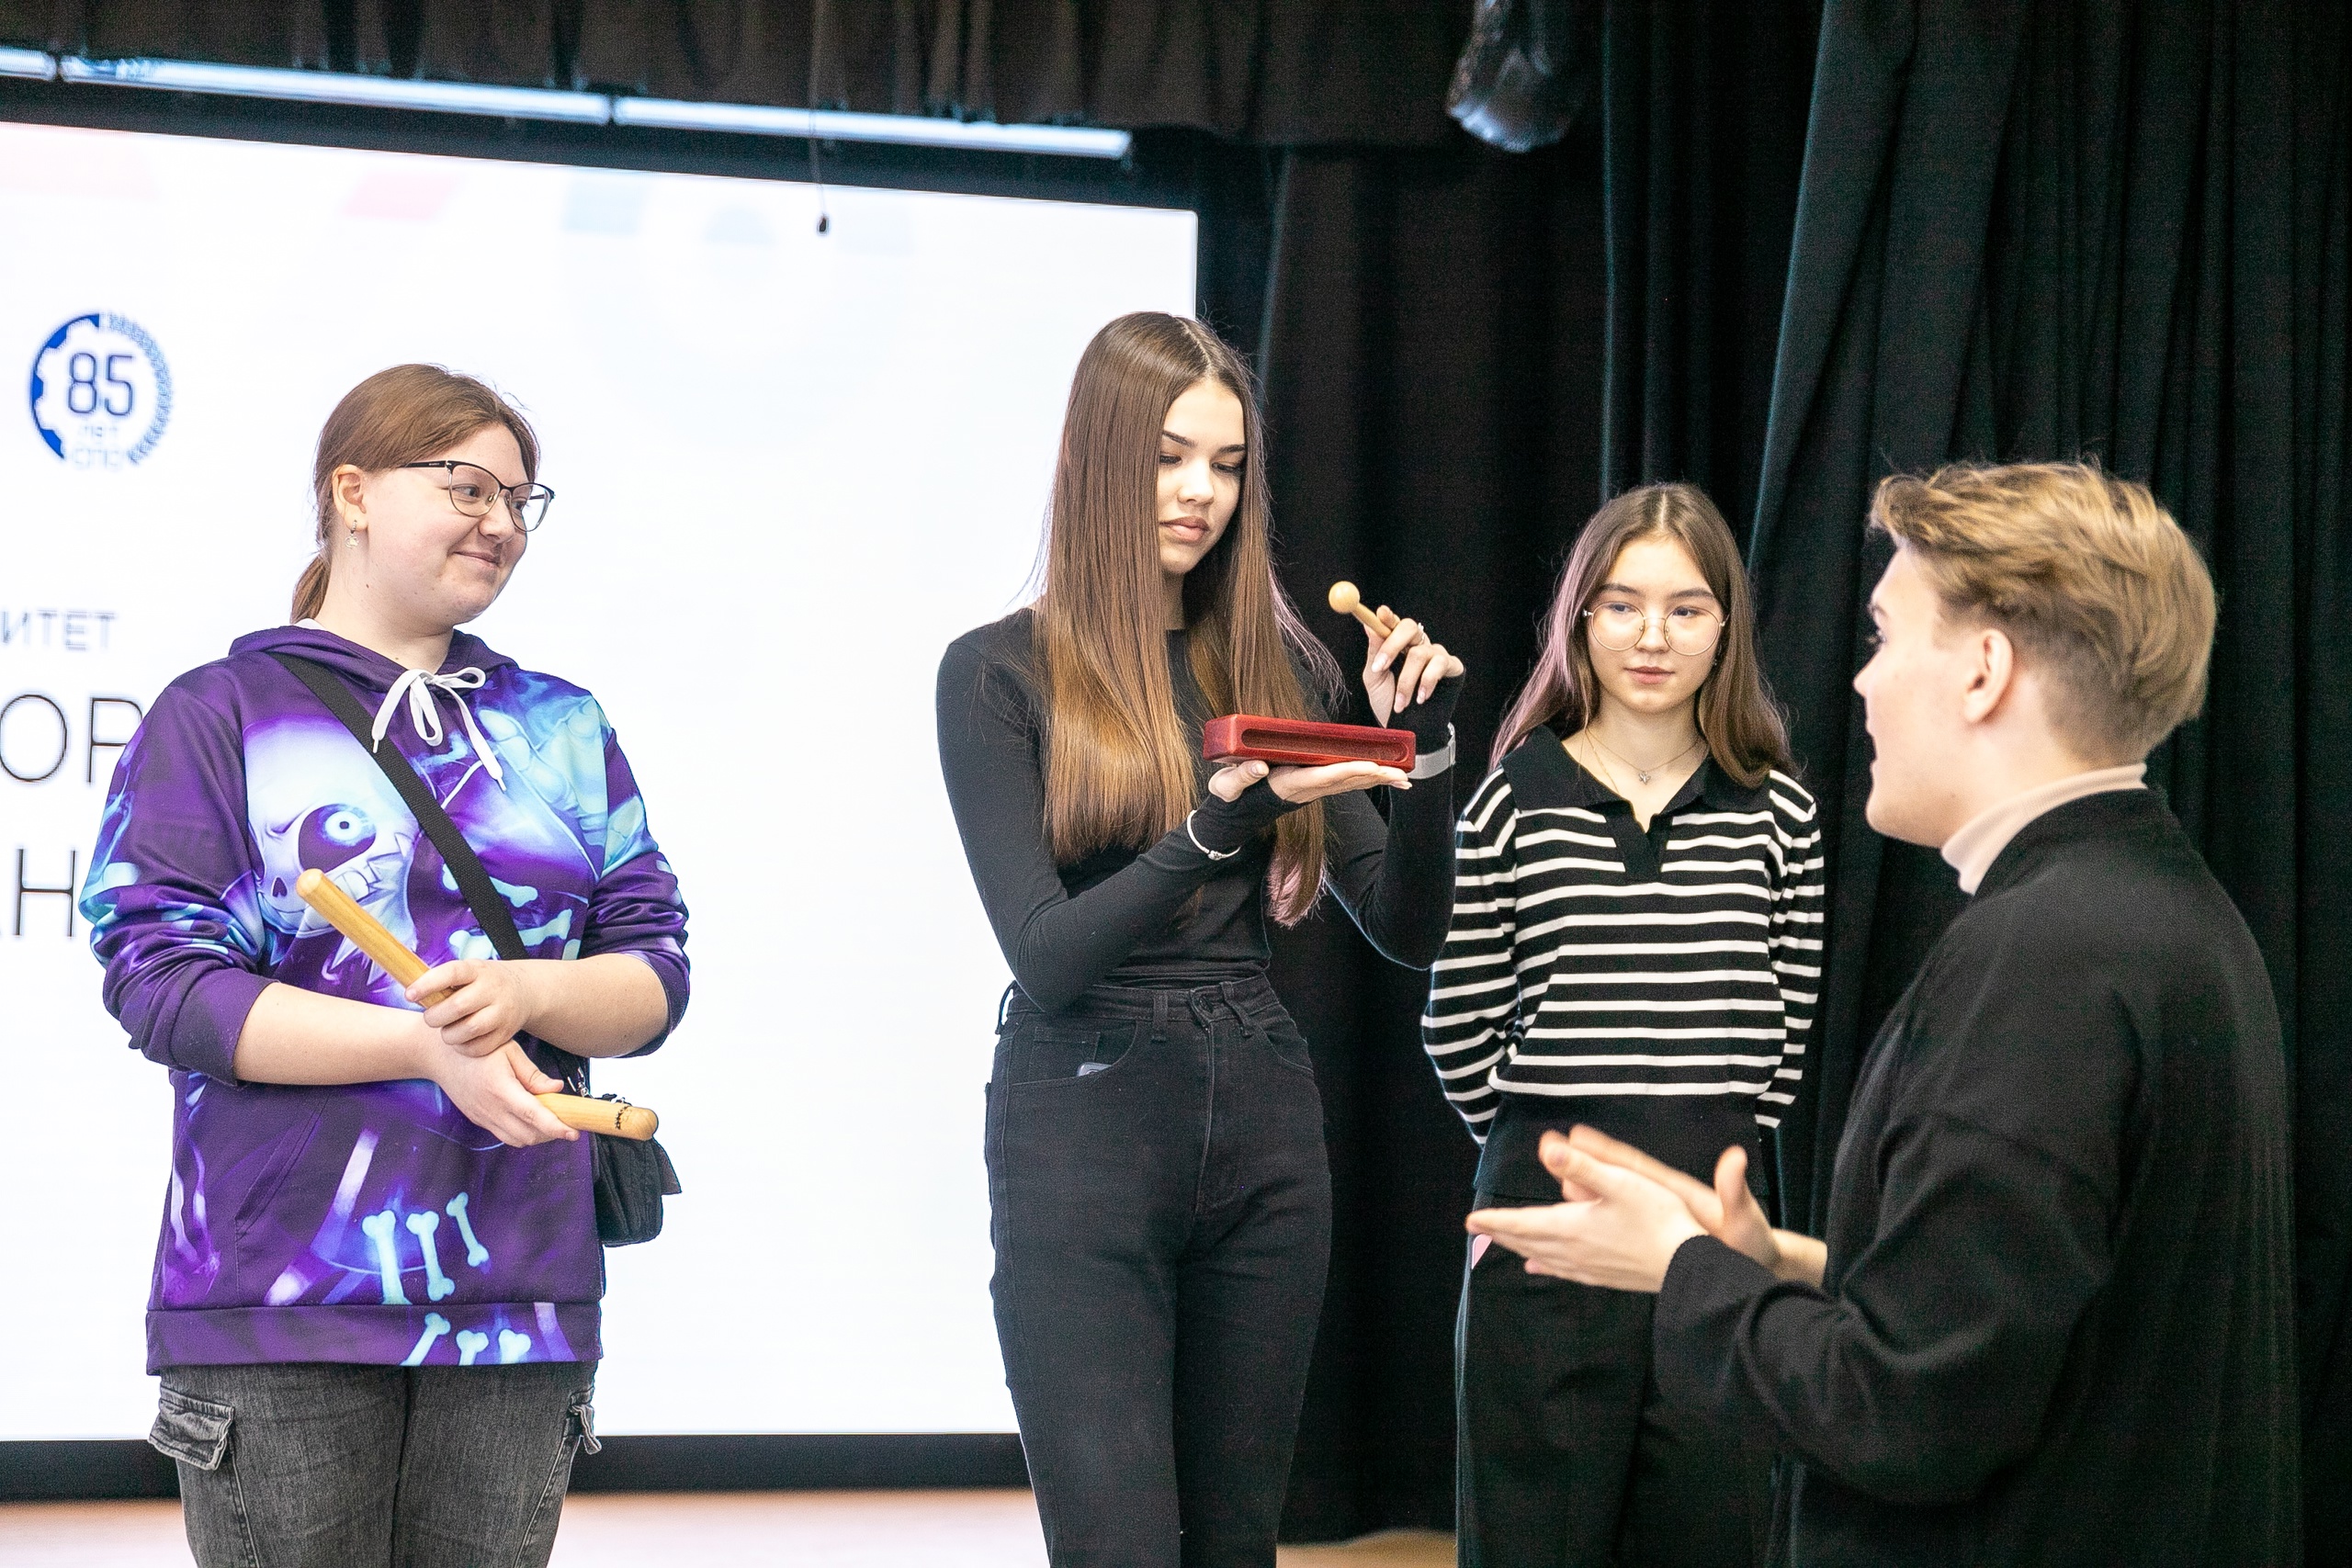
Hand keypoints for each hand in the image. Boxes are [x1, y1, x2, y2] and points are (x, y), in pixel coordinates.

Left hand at [409, 958, 545, 1057]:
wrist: (524, 991)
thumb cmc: (482, 982)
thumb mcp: (468, 971)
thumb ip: (443, 981)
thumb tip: (409, 992)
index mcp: (477, 970)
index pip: (452, 973)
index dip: (428, 984)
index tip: (409, 995)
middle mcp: (493, 989)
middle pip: (458, 1006)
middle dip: (435, 1016)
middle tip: (431, 1018)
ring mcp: (502, 1012)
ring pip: (469, 1029)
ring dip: (449, 1034)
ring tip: (447, 1030)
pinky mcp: (507, 1033)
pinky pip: (479, 1048)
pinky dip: (463, 1048)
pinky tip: (461, 1040)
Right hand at [423, 1039, 575, 1147]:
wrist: (440, 1056)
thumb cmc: (478, 1049)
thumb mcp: (509, 1052)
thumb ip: (533, 1074)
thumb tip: (556, 1089)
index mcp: (501, 1089)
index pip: (533, 1116)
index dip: (555, 1127)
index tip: (573, 1133)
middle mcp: (490, 1109)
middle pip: (528, 1135)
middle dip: (550, 1133)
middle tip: (565, 1121)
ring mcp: (482, 1117)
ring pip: (516, 1140)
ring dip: (536, 1136)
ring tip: (549, 1121)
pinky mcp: (478, 1120)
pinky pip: (504, 1136)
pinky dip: (521, 1133)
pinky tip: (529, 1119)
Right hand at [1208, 757, 1409, 804]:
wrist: (1233, 814)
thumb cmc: (1229, 797)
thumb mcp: (1226, 787)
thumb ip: (1240, 778)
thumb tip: (1259, 767)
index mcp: (1288, 784)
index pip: (1323, 776)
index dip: (1348, 770)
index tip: (1371, 766)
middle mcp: (1305, 789)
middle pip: (1345, 781)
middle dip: (1374, 777)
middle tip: (1402, 776)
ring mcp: (1310, 788)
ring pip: (1348, 782)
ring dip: (1375, 779)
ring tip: (1403, 778)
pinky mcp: (1311, 785)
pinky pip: (1342, 780)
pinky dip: (1363, 777)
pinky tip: (1382, 775)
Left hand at [1362, 610, 1463, 724]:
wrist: (1408, 730)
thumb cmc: (1389, 703)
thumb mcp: (1374, 678)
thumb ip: (1374, 652)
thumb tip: (1369, 625)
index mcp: (1397, 645)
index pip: (1393, 624)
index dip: (1388, 617)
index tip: (1380, 614)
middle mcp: (1417, 646)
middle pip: (1410, 628)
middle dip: (1393, 645)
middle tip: (1380, 666)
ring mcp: (1435, 655)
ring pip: (1420, 653)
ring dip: (1406, 680)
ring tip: (1401, 702)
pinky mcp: (1451, 667)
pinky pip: (1439, 665)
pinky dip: (1427, 682)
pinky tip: (1421, 697)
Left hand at [1465, 1131, 1704, 1291]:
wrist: (1689, 1267)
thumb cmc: (1659, 1219)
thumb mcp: (1621, 1181)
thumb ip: (1581, 1166)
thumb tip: (1546, 1149)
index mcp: (1569, 1227)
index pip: (1521, 1223)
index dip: (1494, 1220)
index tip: (1470, 1219)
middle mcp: (1571, 1251)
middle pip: (1526, 1241)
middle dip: (1500, 1232)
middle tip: (1477, 1227)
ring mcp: (1587, 1267)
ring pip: (1541, 1257)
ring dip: (1519, 1247)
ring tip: (1502, 1243)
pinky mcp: (1603, 1277)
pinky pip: (1563, 1272)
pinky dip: (1545, 1266)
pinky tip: (1538, 1267)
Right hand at [1565, 1126, 1780, 1273]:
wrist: (1757, 1263)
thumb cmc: (1751, 1242)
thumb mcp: (1745, 1217)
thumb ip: (1735, 1189)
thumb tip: (1737, 1158)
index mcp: (1677, 1193)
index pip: (1636, 1168)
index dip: (1606, 1152)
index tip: (1576, 1135)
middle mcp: (1658, 1203)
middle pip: (1612, 1184)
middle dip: (1579, 1168)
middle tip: (1548, 1151)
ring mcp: (1650, 1223)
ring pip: (1604, 1213)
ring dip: (1572, 1206)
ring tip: (1543, 1200)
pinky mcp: (1646, 1243)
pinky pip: (1608, 1239)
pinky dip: (1581, 1240)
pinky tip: (1554, 1249)